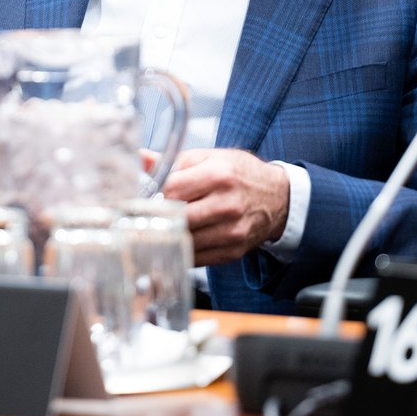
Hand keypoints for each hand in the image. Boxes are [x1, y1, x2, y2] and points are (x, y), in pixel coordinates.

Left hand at [160, 148, 289, 265]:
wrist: (277, 197)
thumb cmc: (239, 174)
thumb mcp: (209, 157)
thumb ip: (173, 161)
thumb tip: (140, 158)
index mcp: (219, 175)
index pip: (172, 189)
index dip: (157, 193)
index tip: (151, 196)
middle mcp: (227, 205)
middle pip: (177, 218)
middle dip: (161, 217)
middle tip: (153, 214)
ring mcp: (232, 231)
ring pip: (185, 241)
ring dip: (171, 235)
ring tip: (166, 226)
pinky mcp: (233, 251)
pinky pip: (197, 258)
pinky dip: (185, 250)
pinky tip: (184, 239)